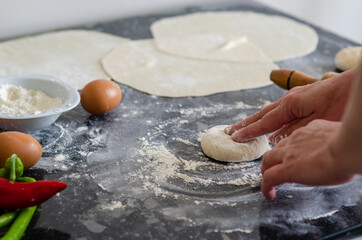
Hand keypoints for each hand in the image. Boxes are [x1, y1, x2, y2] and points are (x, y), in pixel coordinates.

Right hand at [226, 69, 354, 142]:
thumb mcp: (316, 120)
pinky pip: (279, 111)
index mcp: (289, 105)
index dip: (249, 131)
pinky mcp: (301, 98)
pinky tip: (269, 126)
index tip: (235, 137)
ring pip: (269, 112)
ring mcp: (294, 98)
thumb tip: (275, 138)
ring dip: (255, 121)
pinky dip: (269, 119)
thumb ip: (294, 129)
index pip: (264, 122)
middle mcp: (288, 100)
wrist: (354, 85)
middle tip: (230, 131)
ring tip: (242, 127)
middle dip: (245, 124)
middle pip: (262, 115)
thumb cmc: (340, 103)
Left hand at [261, 120, 355, 199]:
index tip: (292, 155)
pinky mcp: (287, 168)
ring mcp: (289, 153)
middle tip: (273, 168)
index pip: (294, 139)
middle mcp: (296, 138)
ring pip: (268, 160)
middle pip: (277, 148)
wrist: (347, 148)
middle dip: (272, 159)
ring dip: (267, 170)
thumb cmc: (352, 144)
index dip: (289, 148)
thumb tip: (340, 150)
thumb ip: (333, 142)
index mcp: (310, 130)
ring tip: (269, 182)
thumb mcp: (340, 137)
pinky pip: (270, 178)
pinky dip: (266, 187)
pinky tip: (269, 194)